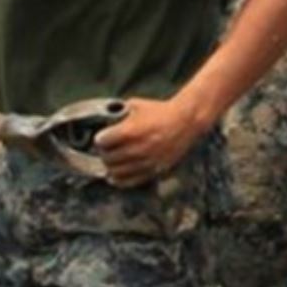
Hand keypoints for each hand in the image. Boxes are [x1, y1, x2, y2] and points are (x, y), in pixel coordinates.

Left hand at [92, 97, 207, 187]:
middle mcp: (137, 148)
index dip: (100, 140)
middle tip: (105, 151)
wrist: (186, 121)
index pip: (103, 142)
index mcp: (130, 131)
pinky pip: (132, 180)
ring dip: (110, 167)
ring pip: (118, 171)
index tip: (101, 139)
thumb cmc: (160, 111)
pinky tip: (114, 178)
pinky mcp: (156, 170)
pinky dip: (121, 180)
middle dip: (104, 153)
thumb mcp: (135, 105)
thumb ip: (118, 114)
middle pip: (108, 158)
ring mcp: (147, 161)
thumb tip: (104, 119)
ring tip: (109, 163)